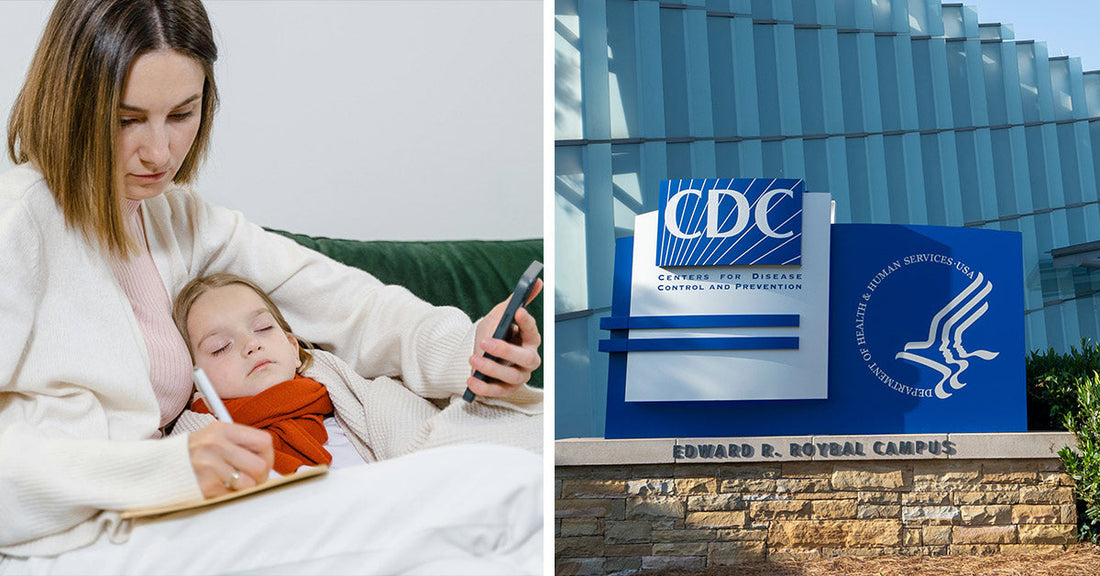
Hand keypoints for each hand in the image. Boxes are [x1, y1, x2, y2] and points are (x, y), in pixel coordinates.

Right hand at [188, 422, 273, 497]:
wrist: (154, 468)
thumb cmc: (188, 455)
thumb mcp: (212, 438)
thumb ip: (238, 445)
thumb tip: (267, 463)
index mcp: (222, 429)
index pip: (263, 441)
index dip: (268, 456)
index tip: (264, 465)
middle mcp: (216, 445)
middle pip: (260, 465)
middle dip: (260, 477)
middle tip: (251, 481)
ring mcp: (210, 465)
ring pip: (249, 483)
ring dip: (243, 489)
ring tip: (230, 485)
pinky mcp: (204, 485)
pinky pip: (231, 495)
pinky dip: (227, 496)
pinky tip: (215, 488)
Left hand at [468, 278, 542, 398]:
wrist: (479, 354)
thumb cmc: (494, 333)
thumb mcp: (501, 315)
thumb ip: (515, 300)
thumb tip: (536, 280)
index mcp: (530, 340)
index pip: (533, 331)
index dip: (527, 323)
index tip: (518, 311)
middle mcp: (528, 360)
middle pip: (525, 358)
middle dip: (506, 350)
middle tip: (486, 342)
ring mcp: (518, 377)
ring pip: (511, 376)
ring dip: (491, 368)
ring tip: (472, 358)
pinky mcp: (505, 390)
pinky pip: (497, 392)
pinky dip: (484, 388)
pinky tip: (471, 379)